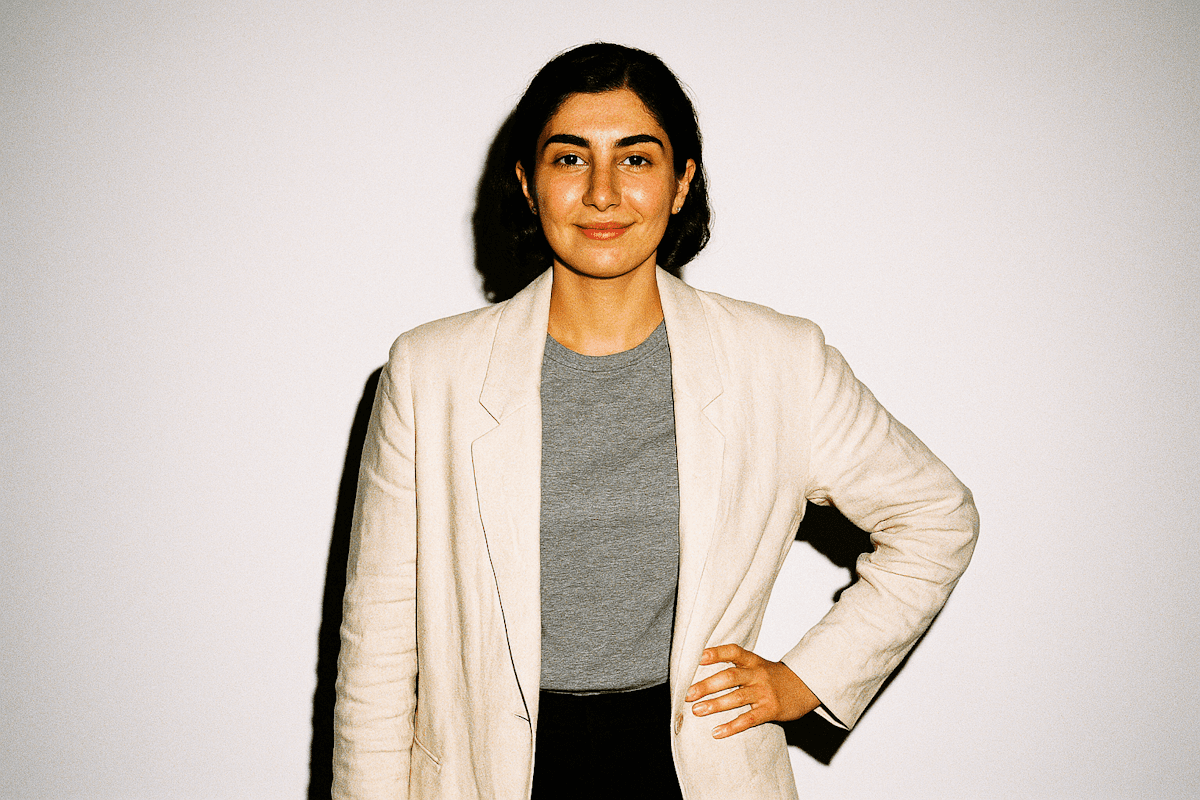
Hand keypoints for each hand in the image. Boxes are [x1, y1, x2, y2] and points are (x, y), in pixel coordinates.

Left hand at [684, 644, 820, 738]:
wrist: (806, 686)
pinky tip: (717, 732)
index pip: (733, 652)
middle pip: (730, 677)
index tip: (699, 657)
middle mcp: (758, 674)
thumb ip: (737, 666)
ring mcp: (764, 693)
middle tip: (688, 693)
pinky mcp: (770, 710)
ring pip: (736, 698)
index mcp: (753, 661)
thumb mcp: (758, 665)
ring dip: (715, 705)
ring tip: (697, 711)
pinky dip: (731, 727)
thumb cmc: (774, 677)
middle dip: (707, 685)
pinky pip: (748, 720)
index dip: (716, 653)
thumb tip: (703, 667)